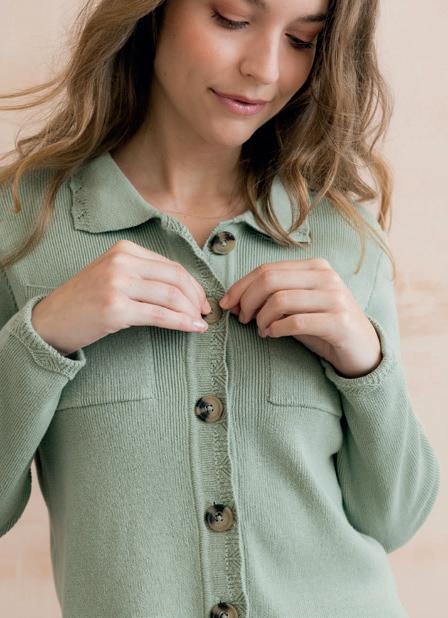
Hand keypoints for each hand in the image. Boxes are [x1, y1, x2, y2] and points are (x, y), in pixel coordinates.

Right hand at [31, 240, 210, 355]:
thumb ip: (144, 275)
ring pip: (171, 296)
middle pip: (175, 278)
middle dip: (196, 298)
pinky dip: (181, 322)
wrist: (50, 320)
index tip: (201, 300)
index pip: (171, 265)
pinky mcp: (116, 308)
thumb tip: (184, 289)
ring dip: (191, 312)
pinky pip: (160, 315)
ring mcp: (117, 284)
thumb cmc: (85, 301)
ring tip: (199, 323)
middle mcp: (121, 262)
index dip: (193, 284)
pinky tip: (193, 328)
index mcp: (124, 250)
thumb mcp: (113, 275)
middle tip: (204, 313)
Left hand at [219, 258, 382, 378]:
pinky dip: (276, 329)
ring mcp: (334, 298)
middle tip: (242, 319)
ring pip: (280, 300)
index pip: (267, 269)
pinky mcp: (338, 322)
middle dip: (247, 300)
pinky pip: (295, 322)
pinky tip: (273, 335)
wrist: (363, 349)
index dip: (241, 286)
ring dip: (262, 318)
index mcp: (315, 267)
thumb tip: (236, 300)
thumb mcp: (299, 305)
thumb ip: (274, 296)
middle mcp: (326, 277)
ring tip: (261, 330)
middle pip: (270, 280)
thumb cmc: (324, 325)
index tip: (228, 304)